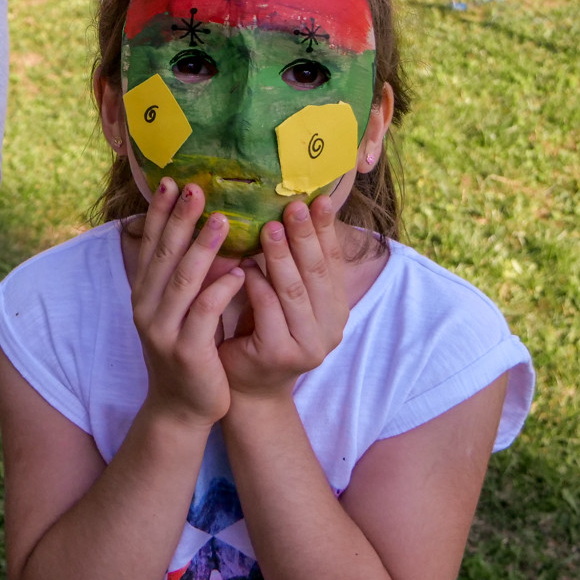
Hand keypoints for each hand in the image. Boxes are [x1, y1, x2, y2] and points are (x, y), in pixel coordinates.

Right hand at [131, 181, 246, 428]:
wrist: (183, 406)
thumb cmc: (189, 349)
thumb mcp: (180, 307)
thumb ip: (187, 273)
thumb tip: (206, 227)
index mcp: (144, 292)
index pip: (151, 244)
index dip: (161, 212)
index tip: (172, 180)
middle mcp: (146, 307)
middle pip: (164, 254)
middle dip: (180, 219)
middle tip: (195, 187)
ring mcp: (163, 330)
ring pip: (183, 280)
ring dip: (202, 247)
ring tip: (222, 219)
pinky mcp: (186, 352)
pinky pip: (203, 313)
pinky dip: (219, 290)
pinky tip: (238, 271)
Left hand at [219, 194, 349, 399]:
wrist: (246, 383)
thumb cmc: (261, 326)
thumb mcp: (285, 291)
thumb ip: (293, 260)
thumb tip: (294, 203)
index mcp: (335, 306)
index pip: (332, 260)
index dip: (326, 228)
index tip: (319, 197)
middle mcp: (331, 326)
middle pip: (316, 271)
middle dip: (305, 235)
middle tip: (294, 204)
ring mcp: (309, 343)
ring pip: (293, 290)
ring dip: (280, 255)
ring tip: (269, 226)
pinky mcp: (281, 353)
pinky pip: (268, 310)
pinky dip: (257, 284)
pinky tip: (243, 264)